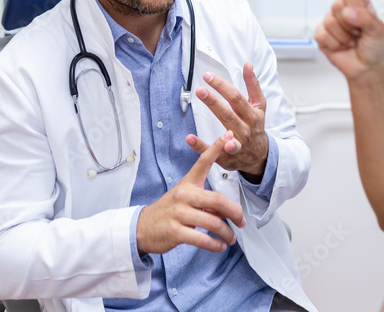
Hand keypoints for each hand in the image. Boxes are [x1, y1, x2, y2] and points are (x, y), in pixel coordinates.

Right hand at [136, 134, 246, 254]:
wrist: (143, 227)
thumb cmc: (168, 211)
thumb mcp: (185, 198)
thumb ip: (207, 200)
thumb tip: (229, 212)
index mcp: (188, 184)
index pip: (203, 162)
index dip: (217, 148)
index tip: (229, 137)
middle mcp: (184, 196)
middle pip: (218, 200)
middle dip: (234, 213)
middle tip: (241, 221)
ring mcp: (179, 214)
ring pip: (213, 222)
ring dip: (226, 233)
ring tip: (231, 238)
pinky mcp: (176, 232)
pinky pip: (202, 239)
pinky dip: (215, 245)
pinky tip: (219, 246)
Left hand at [185, 62, 268, 178]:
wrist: (260, 156)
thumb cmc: (256, 126)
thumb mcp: (259, 105)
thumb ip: (253, 84)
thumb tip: (248, 64)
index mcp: (252, 114)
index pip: (236, 97)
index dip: (222, 86)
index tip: (208, 76)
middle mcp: (245, 129)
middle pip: (228, 113)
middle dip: (213, 101)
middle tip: (200, 90)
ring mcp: (236, 144)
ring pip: (224, 133)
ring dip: (213, 124)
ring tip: (201, 113)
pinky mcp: (226, 157)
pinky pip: (213, 152)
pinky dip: (201, 146)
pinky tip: (190, 138)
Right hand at [314, 0, 383, 81]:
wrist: (366, 68)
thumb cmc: (374, 47)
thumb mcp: (378, 30)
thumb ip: (365, 17)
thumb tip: (348, 12)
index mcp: (359, 4)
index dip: (354, 7)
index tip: (362, 19)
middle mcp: (344, 11)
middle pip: (336, 5)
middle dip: (349, 25)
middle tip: (357, 33)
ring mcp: (331, 22)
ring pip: (329, 21)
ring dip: (343, 37)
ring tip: (350, 41)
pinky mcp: (321, 35)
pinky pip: (321, 34)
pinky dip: (334, 44)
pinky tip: (341, 46)